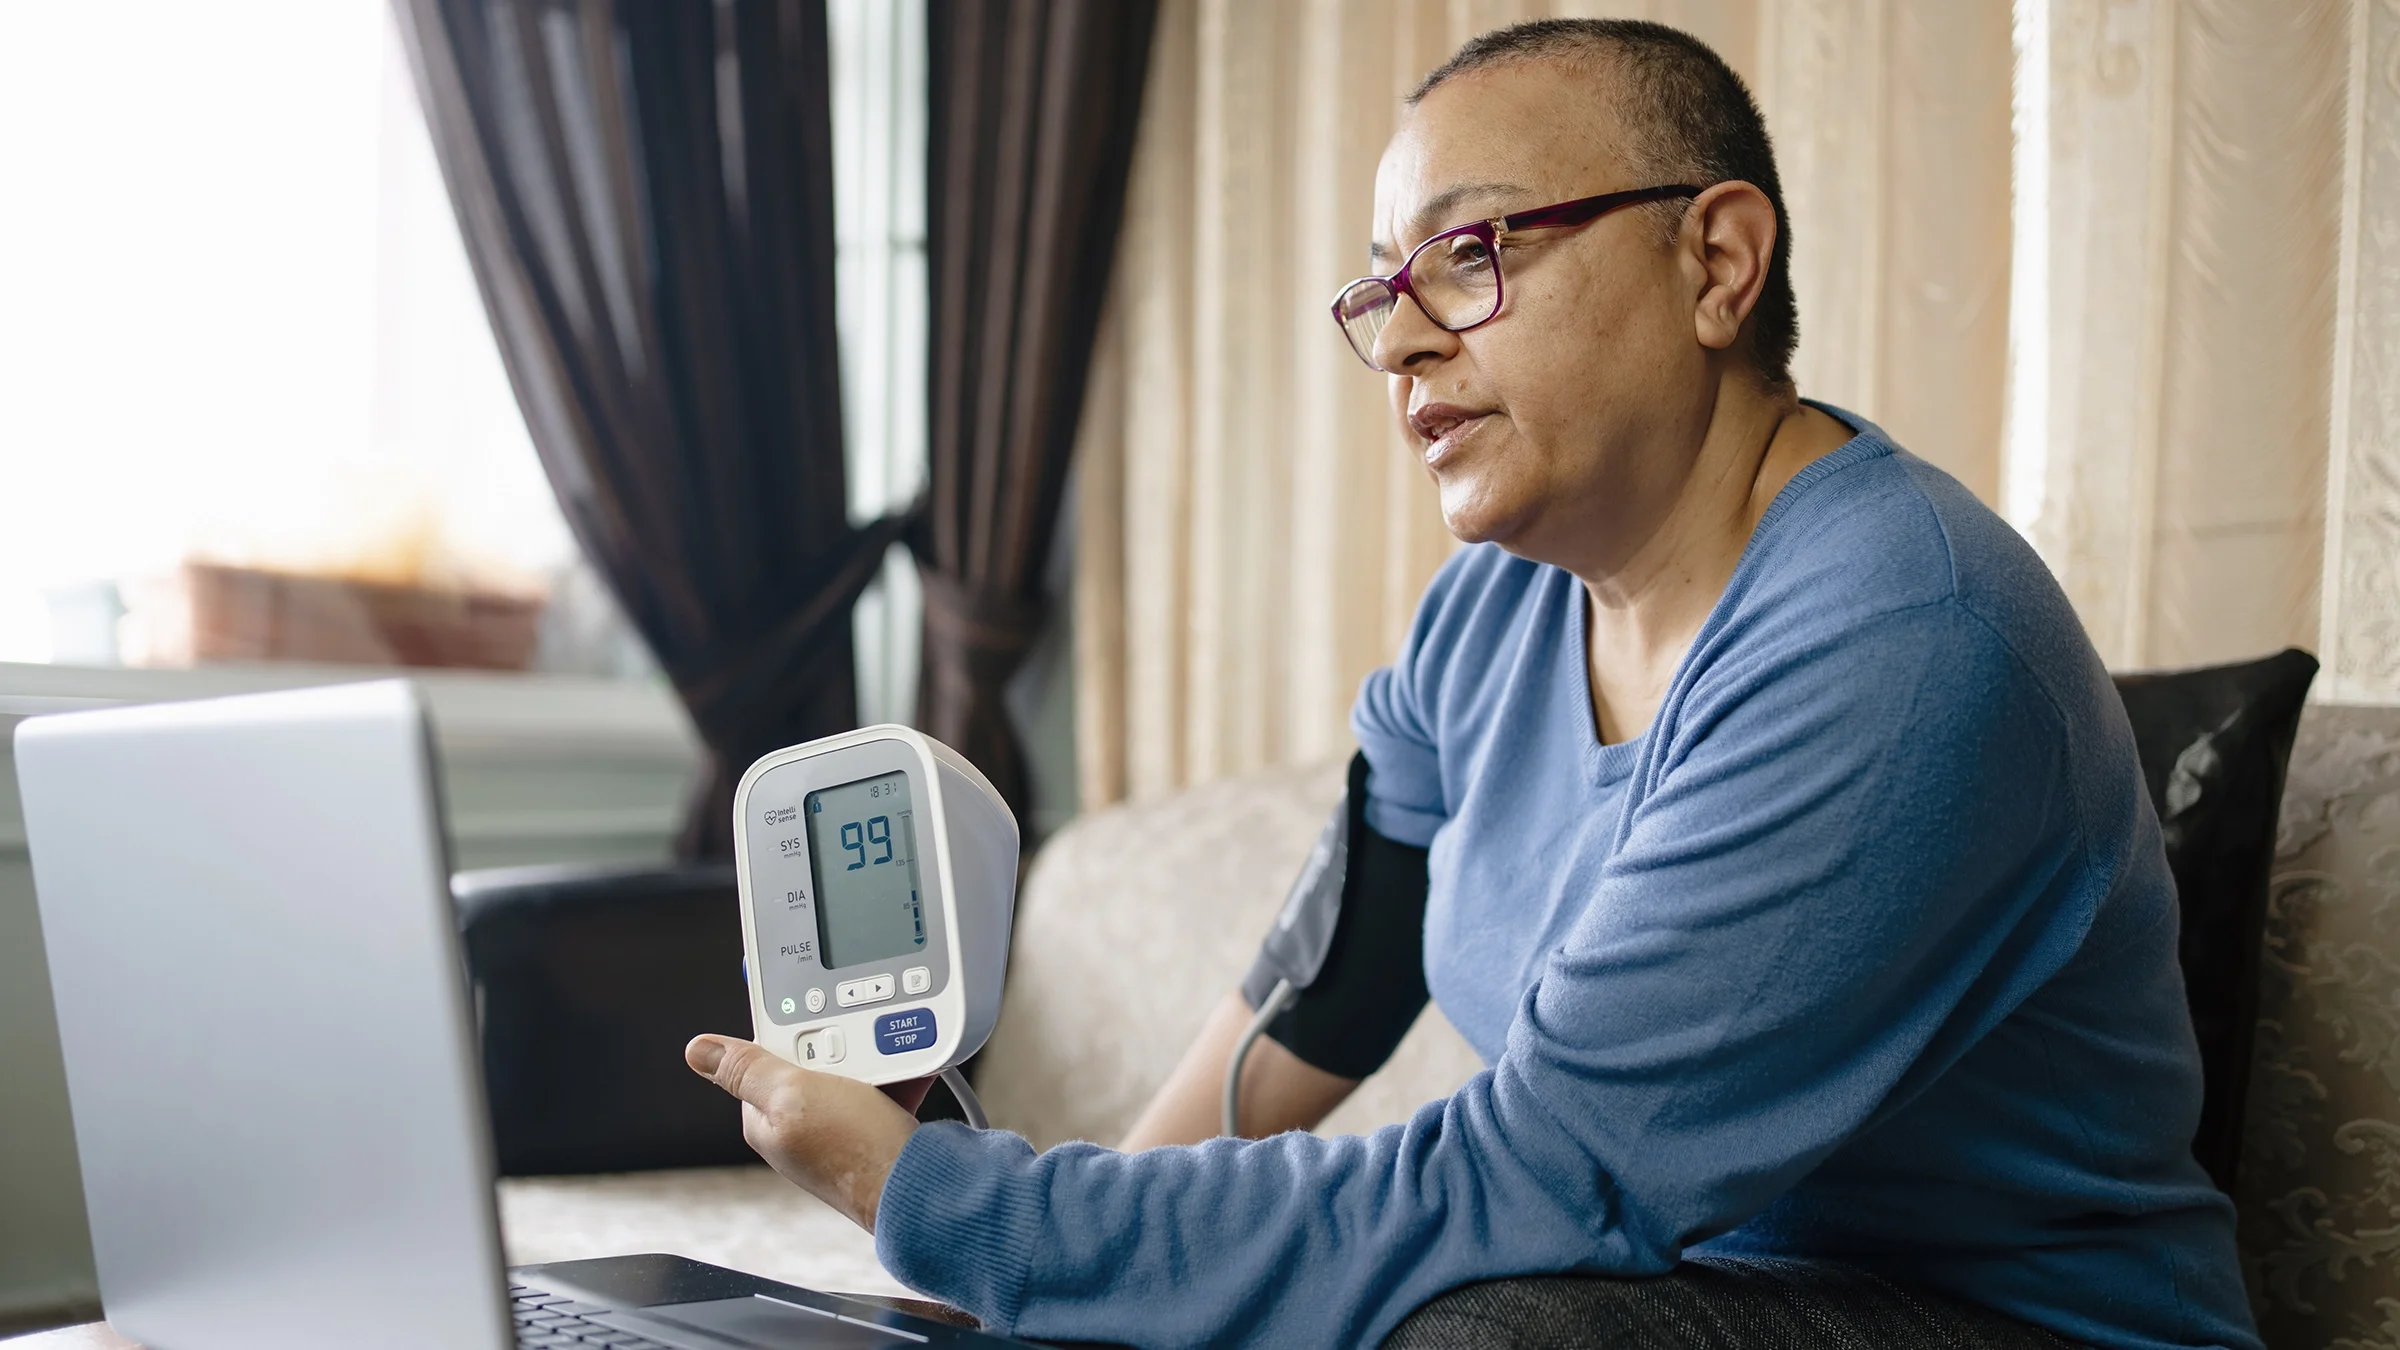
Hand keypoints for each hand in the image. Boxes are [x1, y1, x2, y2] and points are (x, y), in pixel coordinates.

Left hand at [685, 1035, 929, 1229]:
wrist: (922, 1187)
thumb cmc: (854, 1153)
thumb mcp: (792, 1096)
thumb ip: (747, 1070)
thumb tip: (697, 1050)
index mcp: (765, 1120)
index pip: (764, 1055)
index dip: (789, 1032)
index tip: (811, 1021)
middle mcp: (798, 1128)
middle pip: (811, 1059)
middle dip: (838, 1043)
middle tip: (856, 1047)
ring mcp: (838, 1132)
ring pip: (852, 1070)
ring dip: (873, 1057)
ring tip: (888, 1058)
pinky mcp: (874, 1134)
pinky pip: (883, 1088)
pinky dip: (897, 1075)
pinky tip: (910, 1068)